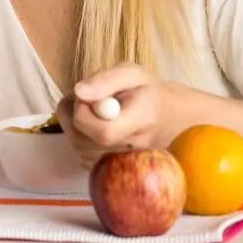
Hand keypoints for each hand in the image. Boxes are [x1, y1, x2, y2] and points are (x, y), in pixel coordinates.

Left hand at [56, 62, 173, 168]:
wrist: (168, 117)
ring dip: (75, 126)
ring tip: (92, 110)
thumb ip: (106, 80)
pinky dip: (81, 138)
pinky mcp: (110, 168)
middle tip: (88, 99)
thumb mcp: (132, 73)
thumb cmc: (148, 91)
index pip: (104, 131)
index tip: (88, 96)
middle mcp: (133, 147)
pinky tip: (94, 125)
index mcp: (143, 119)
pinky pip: (82, 156)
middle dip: (74, 116)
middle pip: (84, 142)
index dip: (84, 113)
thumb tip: (79, 92)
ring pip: (79, 148)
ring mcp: (122, 162)